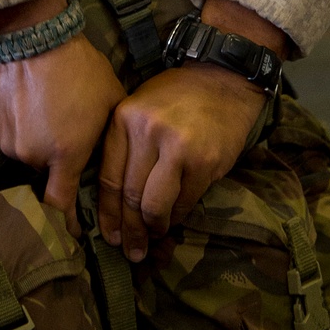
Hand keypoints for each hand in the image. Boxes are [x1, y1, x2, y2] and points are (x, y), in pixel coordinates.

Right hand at [0, 0, 123, 235]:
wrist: (34, 35)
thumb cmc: (80, 67)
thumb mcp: (111, 102)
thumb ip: (108, 138)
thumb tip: (113, 160)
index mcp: (64, 155)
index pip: (60, 206)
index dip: (67, 224)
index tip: (75, 232)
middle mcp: (31, 155)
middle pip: (44, 170)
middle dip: (56, 159)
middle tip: (66, 131)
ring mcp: (6, 140)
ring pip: (25, 151)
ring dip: (36, 140)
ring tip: (48, 109)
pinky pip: (8, 133)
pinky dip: (18, 125)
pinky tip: (29, 100)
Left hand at [97, 63, 264, 261]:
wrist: (222, 79)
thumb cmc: (176, 96)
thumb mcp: (140, 107)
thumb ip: (126, 145)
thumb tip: (114, 199)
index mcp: (125, 118)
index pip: (108, 177)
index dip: (107, 213)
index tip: (109, 234)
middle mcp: (147, 132)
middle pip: (130, 195)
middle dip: (129, 229)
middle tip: (130, 251)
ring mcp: (177, 147)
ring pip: (155, 205)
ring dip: (153, 228)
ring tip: (152, 240)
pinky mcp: (205, 162)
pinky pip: (184, 202)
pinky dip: (177, 217)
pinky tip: (173, 222)